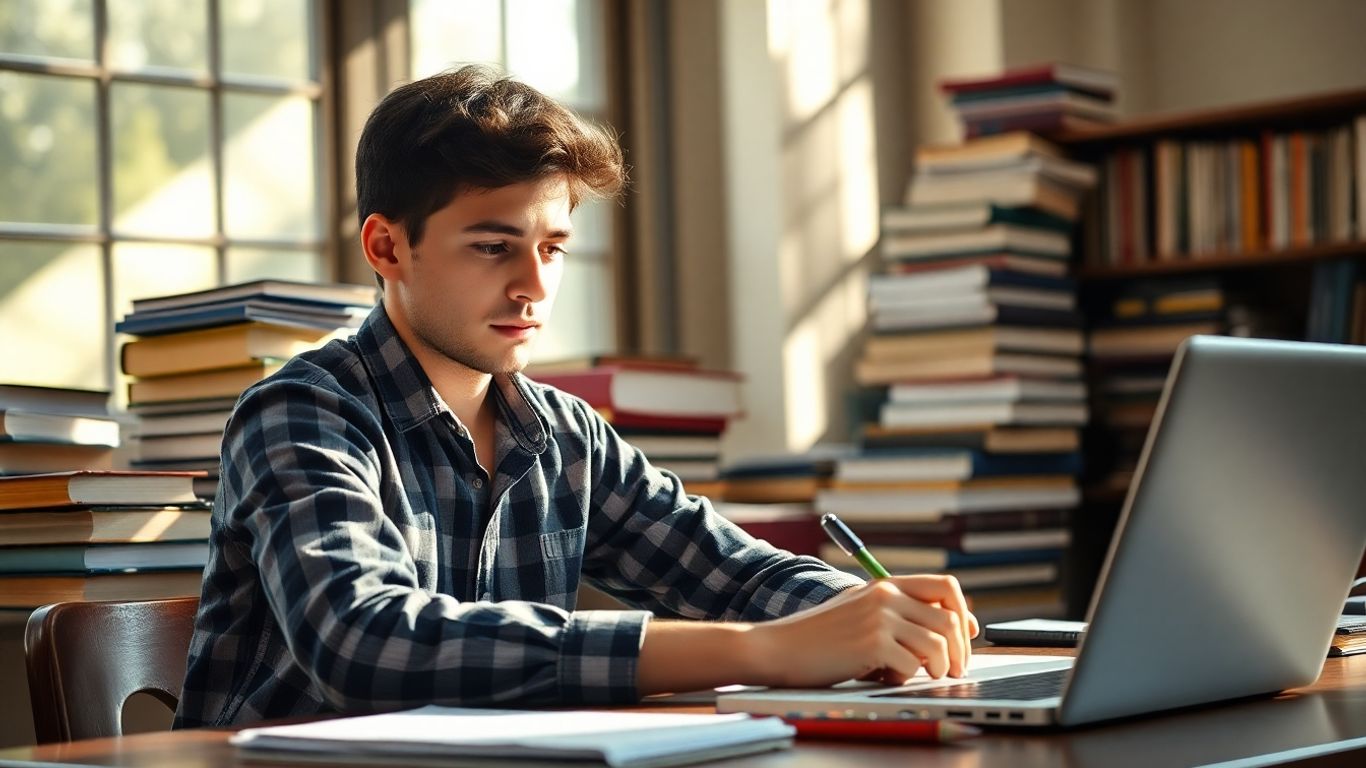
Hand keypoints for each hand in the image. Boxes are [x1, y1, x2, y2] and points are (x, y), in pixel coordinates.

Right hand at [743, 575, 978, 687]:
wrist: (778, 647)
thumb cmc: (818, 637)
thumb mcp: (860, 612)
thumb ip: (898, 614)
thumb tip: (951, 628)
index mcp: (885, 585)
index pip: (945, 587)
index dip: (964, 613)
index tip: (966, 635)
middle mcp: (886, 596)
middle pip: (950, 618)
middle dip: (960, 649)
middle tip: (953, 668)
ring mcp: (879, 618)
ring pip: (938, 643)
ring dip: (940, 666)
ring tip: (928, 676)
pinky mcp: (872, 644)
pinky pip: (913, 665)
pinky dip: (909, 679)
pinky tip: (889, 679)